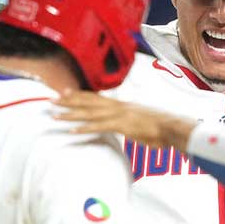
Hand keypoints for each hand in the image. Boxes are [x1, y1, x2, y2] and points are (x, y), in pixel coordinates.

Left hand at [57, 91, 195, 148]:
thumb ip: (130, 120)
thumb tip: (124, 123)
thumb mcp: (142, 120)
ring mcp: (120, 115)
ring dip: (70, 114)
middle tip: (51, 100)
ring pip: (89, 113)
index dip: (80, 95)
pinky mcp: (122, 126)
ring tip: (54, 115)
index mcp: (123, 104)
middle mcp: (118, 106)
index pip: (97, 98)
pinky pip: (99, 127)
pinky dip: (84, 128)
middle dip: (69, 101)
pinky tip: (72, 130)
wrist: (173, 127)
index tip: (64, 93)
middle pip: (89, 102)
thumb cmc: (161, 127)